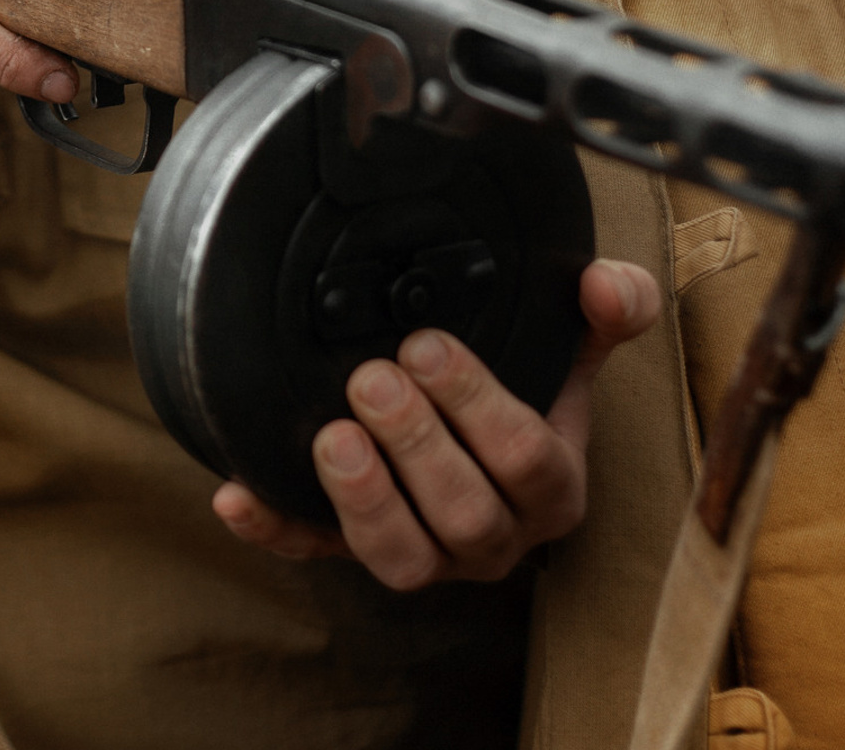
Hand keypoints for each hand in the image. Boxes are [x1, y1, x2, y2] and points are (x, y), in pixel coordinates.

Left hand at [211, 258, 659, 589]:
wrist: (475, 428)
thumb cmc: (527, 385)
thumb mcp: (569, 344)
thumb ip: (606, 306)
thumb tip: (604, 284)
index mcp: (551, 487)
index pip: (527, 462)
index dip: (479, 408)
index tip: (425, 346)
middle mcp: (493, 536)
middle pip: (465, 515)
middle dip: (417, 447)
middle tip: (372, 380)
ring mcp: (426, 552)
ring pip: (403, 561)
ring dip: (365, 502)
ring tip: (333, 437)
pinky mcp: (354, 552)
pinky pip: (314, 554)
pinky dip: (276, 531)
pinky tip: (238, 497)